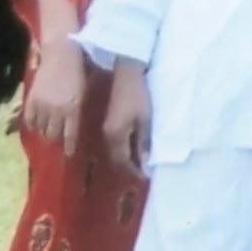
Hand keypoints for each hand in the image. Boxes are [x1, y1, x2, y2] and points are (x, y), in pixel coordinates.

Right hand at [23, 39, 89, 156]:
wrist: (61, 54)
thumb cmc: (78, 72)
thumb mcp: (84, 93)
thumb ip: (78, 111)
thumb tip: (75, 128)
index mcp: (73, 108)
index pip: (69, 135)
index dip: (69, 147)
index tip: (70, 155)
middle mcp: (56, 110)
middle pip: (53, 135)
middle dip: (57, 140)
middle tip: (59, 141)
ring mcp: (42, 105)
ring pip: (40, 129)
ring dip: (45, 132)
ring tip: (48, 132)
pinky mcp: (31, 99)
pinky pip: (29, 120)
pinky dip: (33, 124)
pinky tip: (37, 124)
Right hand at [103, 59, 151, 175]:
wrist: (126, 73)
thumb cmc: (138, 95)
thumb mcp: (145, 119)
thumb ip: (143, 142)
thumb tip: (144, 163)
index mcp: (115, 137)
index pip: (123, 162)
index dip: (134, 171)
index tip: (145, 177)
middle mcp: (106, 136)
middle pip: (116, 159)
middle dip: (128, 168)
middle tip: (143, 172)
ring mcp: (106, 128)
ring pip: (114, 151)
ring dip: (125, 158)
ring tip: (139, 162)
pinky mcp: (108, 122)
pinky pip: (114, 142)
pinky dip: (123, 148)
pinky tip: (132, 147)